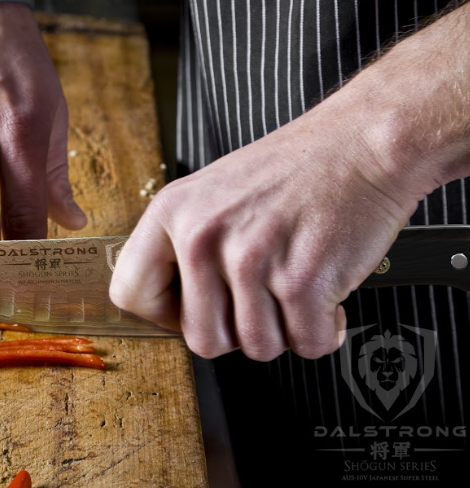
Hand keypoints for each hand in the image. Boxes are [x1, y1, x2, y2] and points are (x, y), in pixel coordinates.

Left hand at [109, 93, 421, 360]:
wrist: (361, 143)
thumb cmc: (294, 170)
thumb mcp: (211, 193)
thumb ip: (182, 246)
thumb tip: (170, 308)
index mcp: (171, 213)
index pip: (129, 293)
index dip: (163, 315)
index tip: (190, 309)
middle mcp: (202, 236)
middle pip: (202, 339)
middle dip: (237, 332)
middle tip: (260, 302)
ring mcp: (250, 258)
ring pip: (257, 347)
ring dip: (284, 329)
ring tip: (293, 289)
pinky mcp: (302, 279)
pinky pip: (307, 344)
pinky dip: (323, 330)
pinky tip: (324, 297)